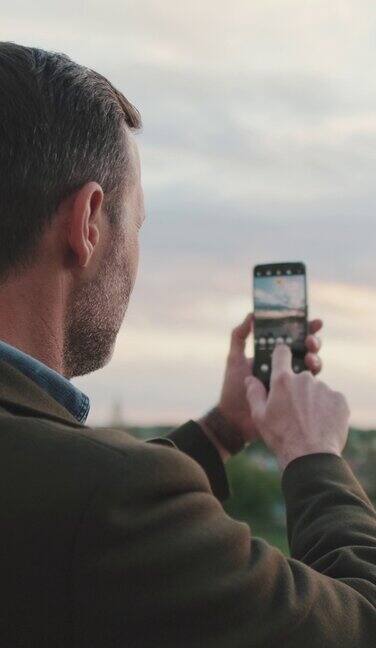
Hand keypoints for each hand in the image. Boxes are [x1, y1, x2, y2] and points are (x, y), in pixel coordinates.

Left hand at [197, 312, 323, 459]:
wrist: (234, 420)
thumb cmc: (232, 388)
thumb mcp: (234, 359)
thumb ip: (239, 336)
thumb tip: (252, 315)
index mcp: (271, 356)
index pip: (290, 338)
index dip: (303, 328)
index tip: (314, 321)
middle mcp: (284, 367)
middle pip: (305, 350)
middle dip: (312, 342)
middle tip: (311, 341)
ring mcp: (291, 382)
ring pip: (310, 365)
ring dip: (315, 358)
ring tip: (310, 357)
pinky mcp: (295, 397)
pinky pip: (309, 385)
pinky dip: (313, 377)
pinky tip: (311, 373)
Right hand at [244, 344, 349, 470]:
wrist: (310, 456)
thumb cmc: (281, 437)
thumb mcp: (259, 416)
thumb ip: (254, 393)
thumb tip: (250, 379)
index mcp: (283, 380)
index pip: (281, 352)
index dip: (280, 355)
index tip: (280, 361)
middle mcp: (305, 379)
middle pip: (300, 376)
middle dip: (297, 388)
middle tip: (293, 410)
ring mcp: (324, 388)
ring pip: (316, 389)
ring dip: (312, 399)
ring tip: (308, 421)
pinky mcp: (339, 399)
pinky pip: (331, 399)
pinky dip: (326, 408)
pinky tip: (320, 424)